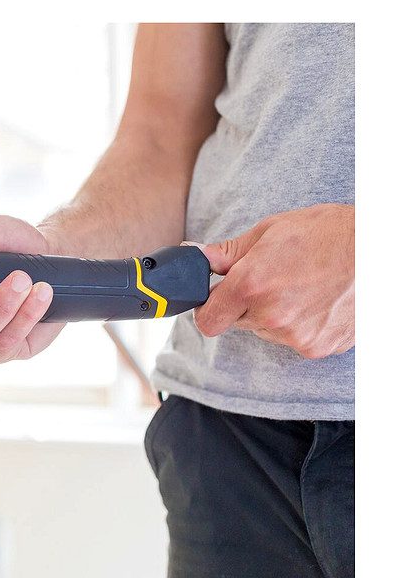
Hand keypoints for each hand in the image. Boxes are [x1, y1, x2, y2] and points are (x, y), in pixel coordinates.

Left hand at [193, 204, 354, 358]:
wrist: (379, 249)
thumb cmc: (327, 232)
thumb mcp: (271, 231)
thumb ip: (229, 252)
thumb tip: (198, 257)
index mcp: (251, 285)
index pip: (207, 320)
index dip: (209, 308)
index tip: (216, 298)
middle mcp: (271, 315)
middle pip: (237, 322)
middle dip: (245, 304)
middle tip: (272, 279)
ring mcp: (296, 335)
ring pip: (266, 330)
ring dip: (274, 314)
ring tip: (301, 286)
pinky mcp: (318, 346)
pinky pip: (294, 338)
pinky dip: (300, 323)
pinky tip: (317, 300)